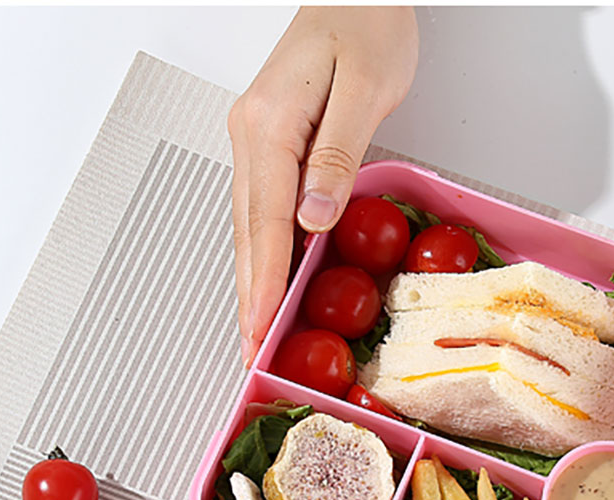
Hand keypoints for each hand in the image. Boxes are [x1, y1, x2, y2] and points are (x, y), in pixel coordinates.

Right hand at [228, 6, 418, 367]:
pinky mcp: (273, 144)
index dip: (262, 281)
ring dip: (253, 282)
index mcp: (269, 122)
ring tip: (257, 333)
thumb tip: (314, 217)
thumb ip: (338, 154)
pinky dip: (266, 253)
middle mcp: (253, 133)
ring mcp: (258, 139)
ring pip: (251, 225)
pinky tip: (273, 284)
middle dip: (249, 296)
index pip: (264, 219)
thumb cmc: (367, 22)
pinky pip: (265, 210)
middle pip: (246, 231)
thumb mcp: (364, 86)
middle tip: (251, 351)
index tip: (259, 327)